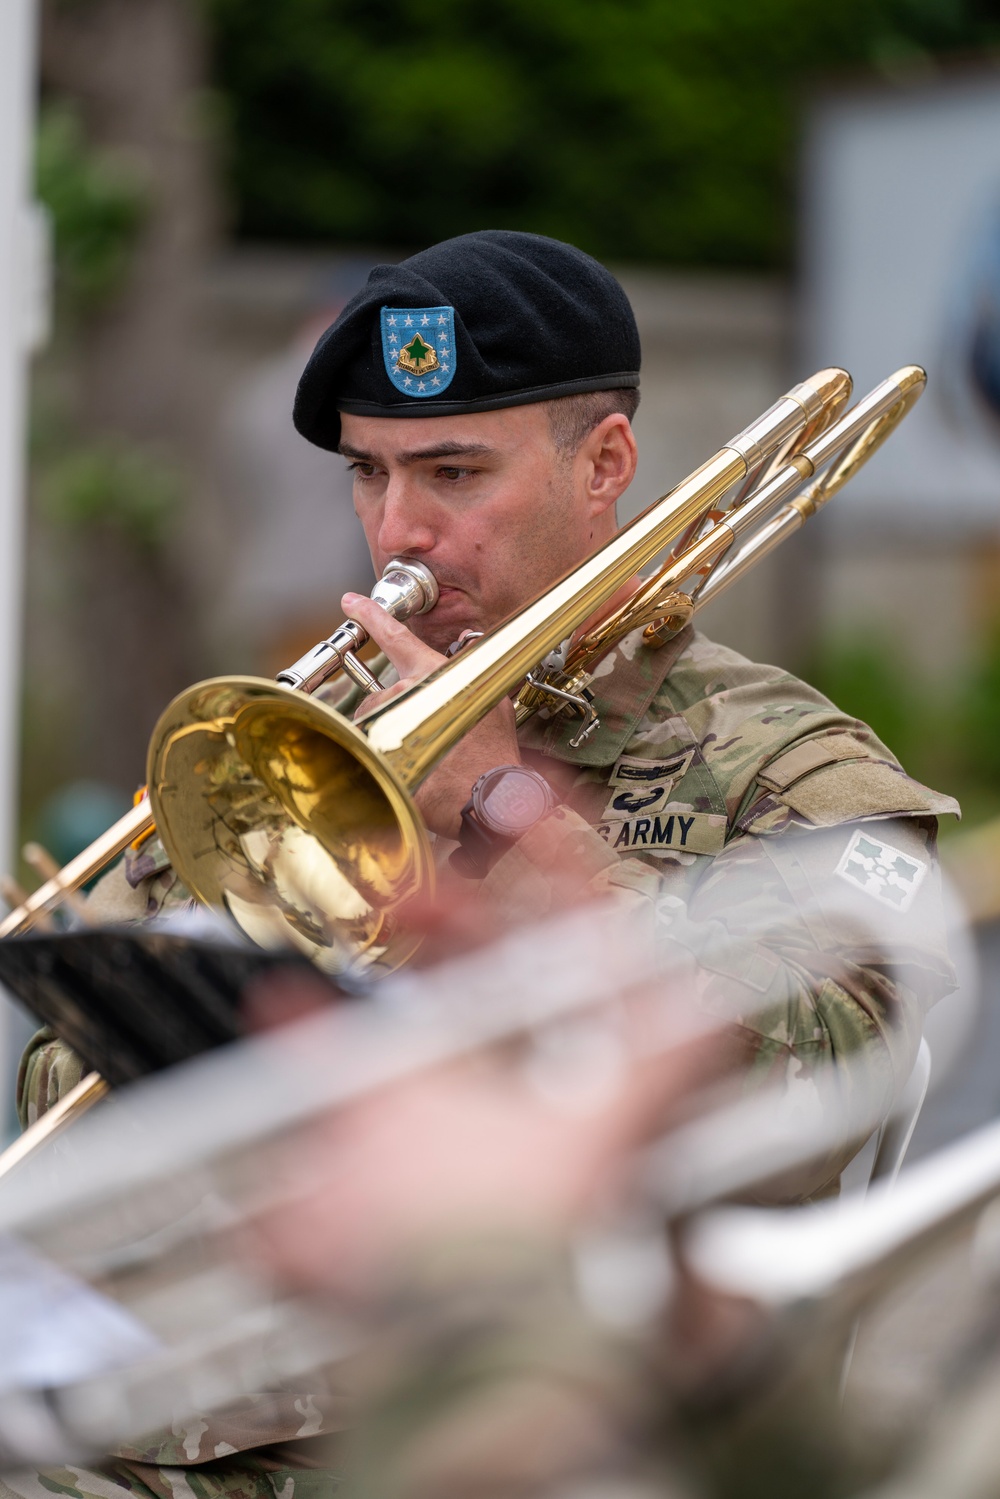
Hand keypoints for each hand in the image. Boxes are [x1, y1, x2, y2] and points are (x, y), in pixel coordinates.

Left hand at [343, 593, 521, 839]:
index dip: (371, 616)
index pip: (395, 637)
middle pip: (381, 694)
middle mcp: (406, 691)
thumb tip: (469, 646)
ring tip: (420, 756)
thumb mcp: (493, 700)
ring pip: (372, 723)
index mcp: (433, 673)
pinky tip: (409, 771)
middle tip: (424, 737)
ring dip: (388, 737)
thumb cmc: (493, 754)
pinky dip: (382, 760)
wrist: (490, 797)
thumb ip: (475, 670)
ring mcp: (389, 721)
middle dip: (396, 714)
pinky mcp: (377, 751)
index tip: (351, 602)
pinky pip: (368, 749)